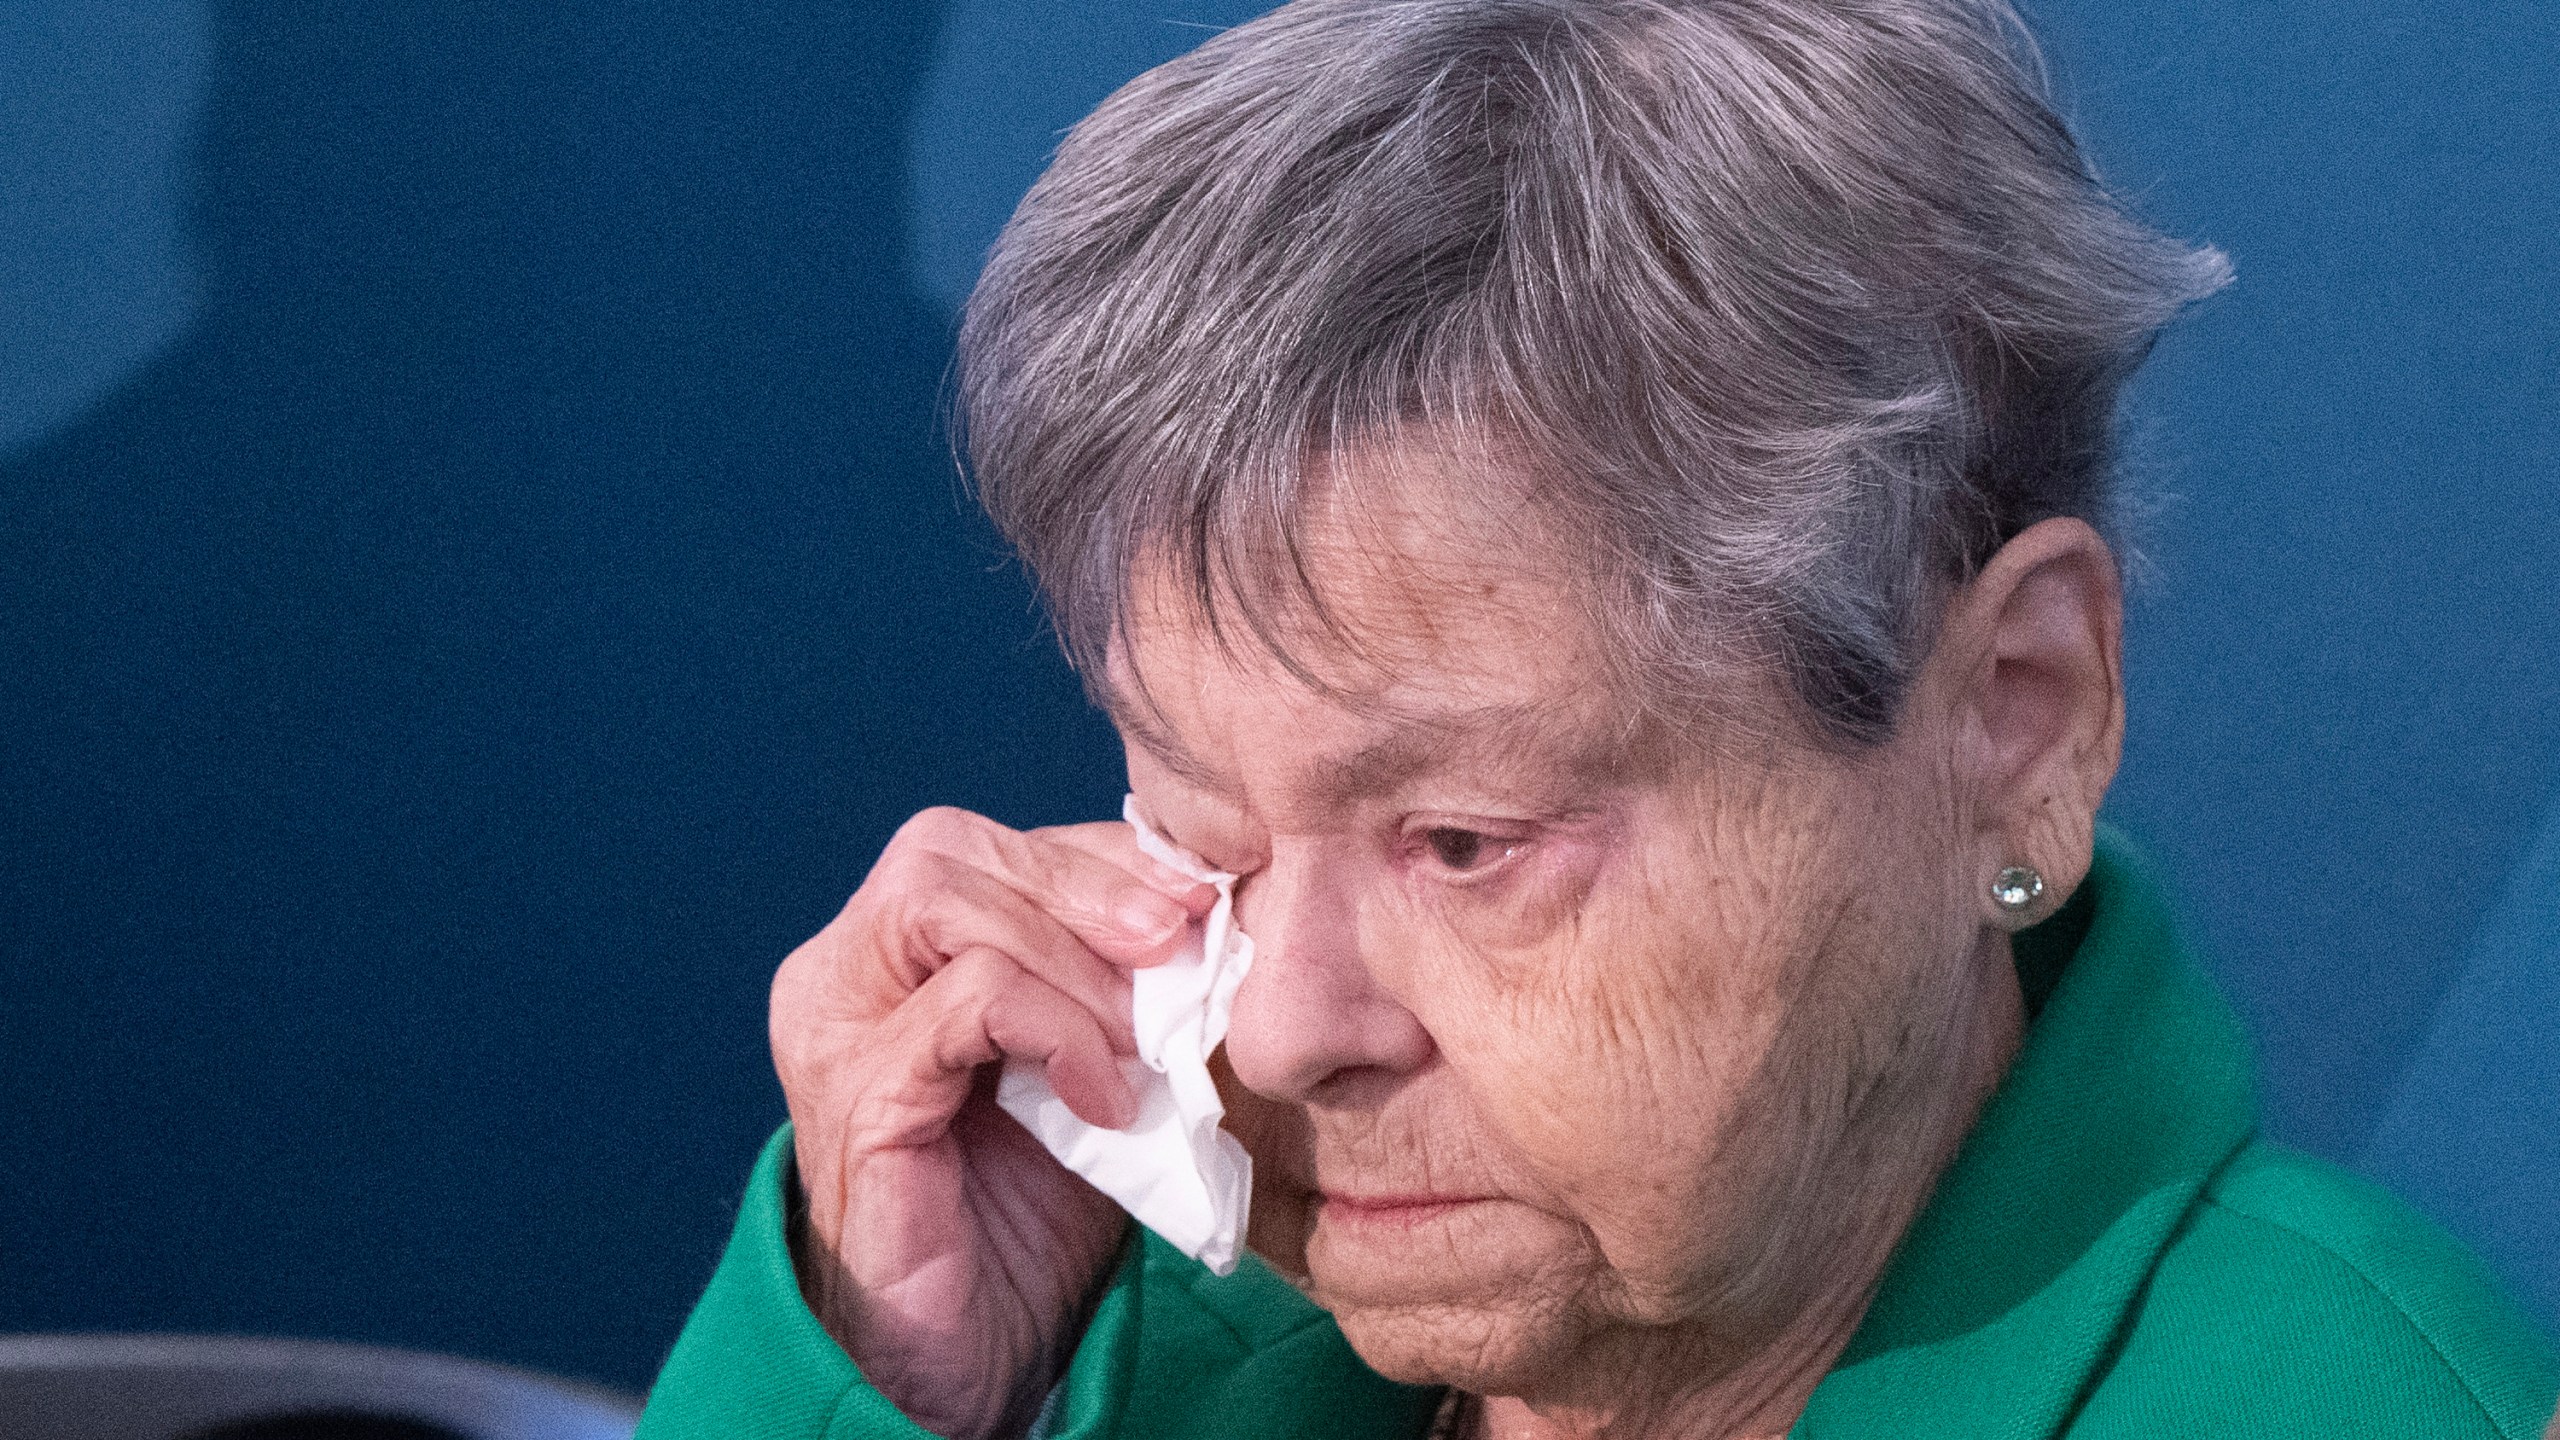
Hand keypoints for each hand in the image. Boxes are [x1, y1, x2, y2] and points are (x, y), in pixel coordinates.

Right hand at [771, 806, 1212, 1439]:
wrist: (970, 1360)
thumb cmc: (1026, 1215)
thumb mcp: (1091, 1067)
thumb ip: (1118, 983)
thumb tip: (1212, 904)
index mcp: (889, 954)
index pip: (991, 849)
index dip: (1102, 859)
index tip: (1202, 898)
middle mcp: (841, 974)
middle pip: (949, 848)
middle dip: (1086, 883)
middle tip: (1179, 941)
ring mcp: (835, 1029)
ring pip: (945, 900)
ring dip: (1073, 956)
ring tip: (1142, 1036)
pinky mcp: (857, 1096)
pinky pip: (964, 1002)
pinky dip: (1056, 1030)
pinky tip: (1105, 1097)